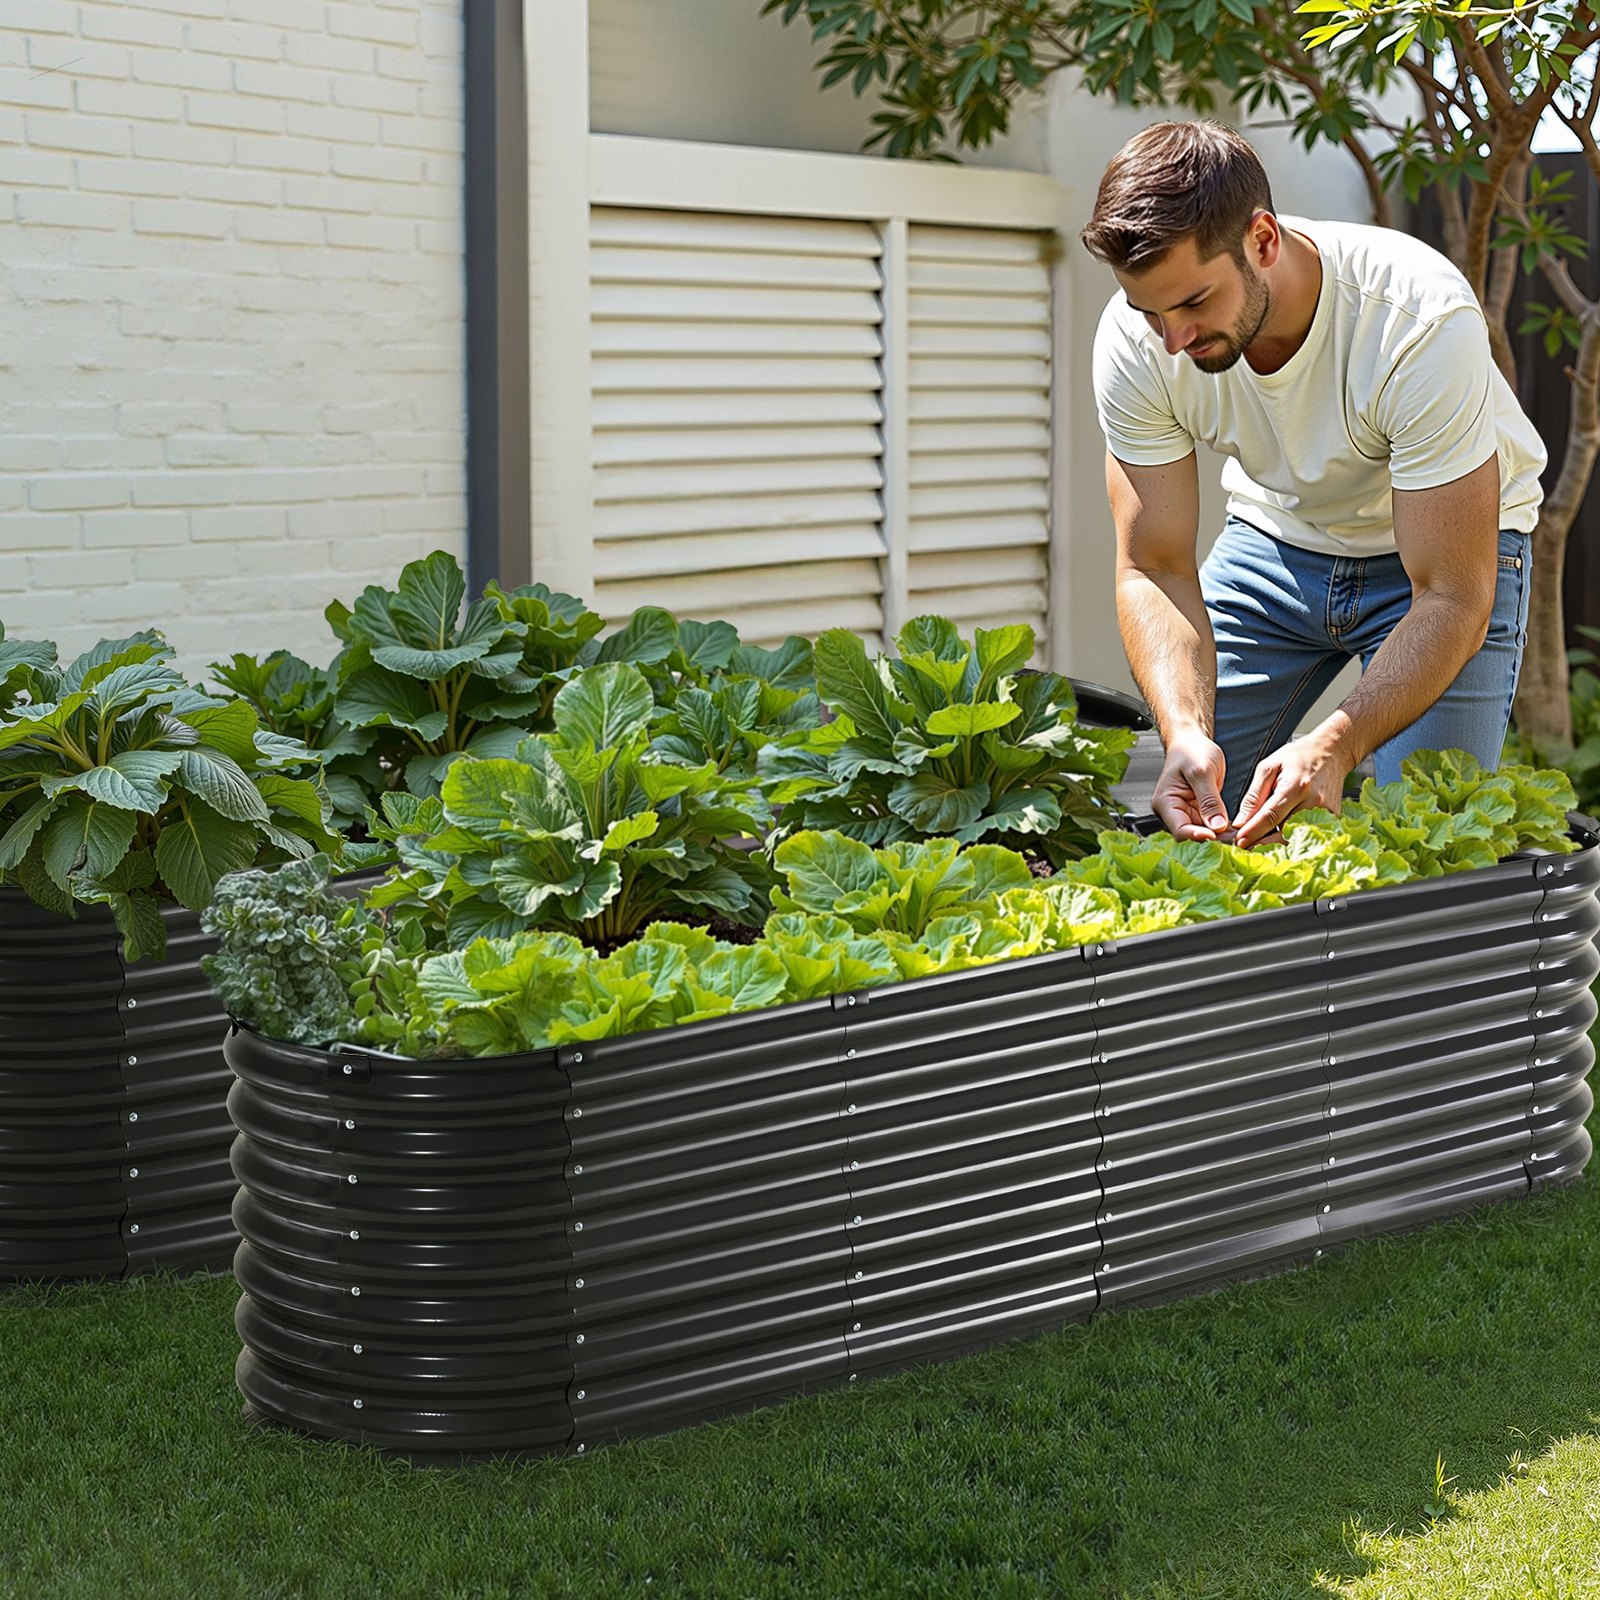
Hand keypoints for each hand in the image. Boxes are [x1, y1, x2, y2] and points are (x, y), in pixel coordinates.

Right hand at [1151, 729, 1231, 841]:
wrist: (1192, 743)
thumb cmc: (1191, 751)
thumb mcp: (1202, 772)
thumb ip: (1209, 800)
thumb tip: (1216, 826)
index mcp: (1165, 802)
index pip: (1179, 829)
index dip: (1197, 835)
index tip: (1216, 835)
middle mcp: (1172, 812)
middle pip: (1190, 835)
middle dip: (1211, 838)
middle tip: (1233, 837)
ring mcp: (1185, 813)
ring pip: (1202, 834)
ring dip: (1218, 836)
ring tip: (1236, 833)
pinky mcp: (1197, 813)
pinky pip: (1209, 827)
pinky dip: (1221, 829)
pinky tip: (1234, 829)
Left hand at [1230, 728, 1352, 848]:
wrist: (1333, 751)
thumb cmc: (1299, 756)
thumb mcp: (1269, 767)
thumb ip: (1254, 796)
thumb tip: (1241, 822)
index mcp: (1296, 787)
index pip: (1270, 816)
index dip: (1253, 832)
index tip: (1239, 843)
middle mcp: (1313, 802)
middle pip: (1283, 832)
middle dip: (1262, 843)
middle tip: (1245, 847)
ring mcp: (1326, 813)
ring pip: (1294, 837)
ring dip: (1275, 842)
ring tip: (1258, 841)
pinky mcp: (1333, 819)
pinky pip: (1306, 833)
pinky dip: (1290, 836)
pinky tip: (1278, 833)